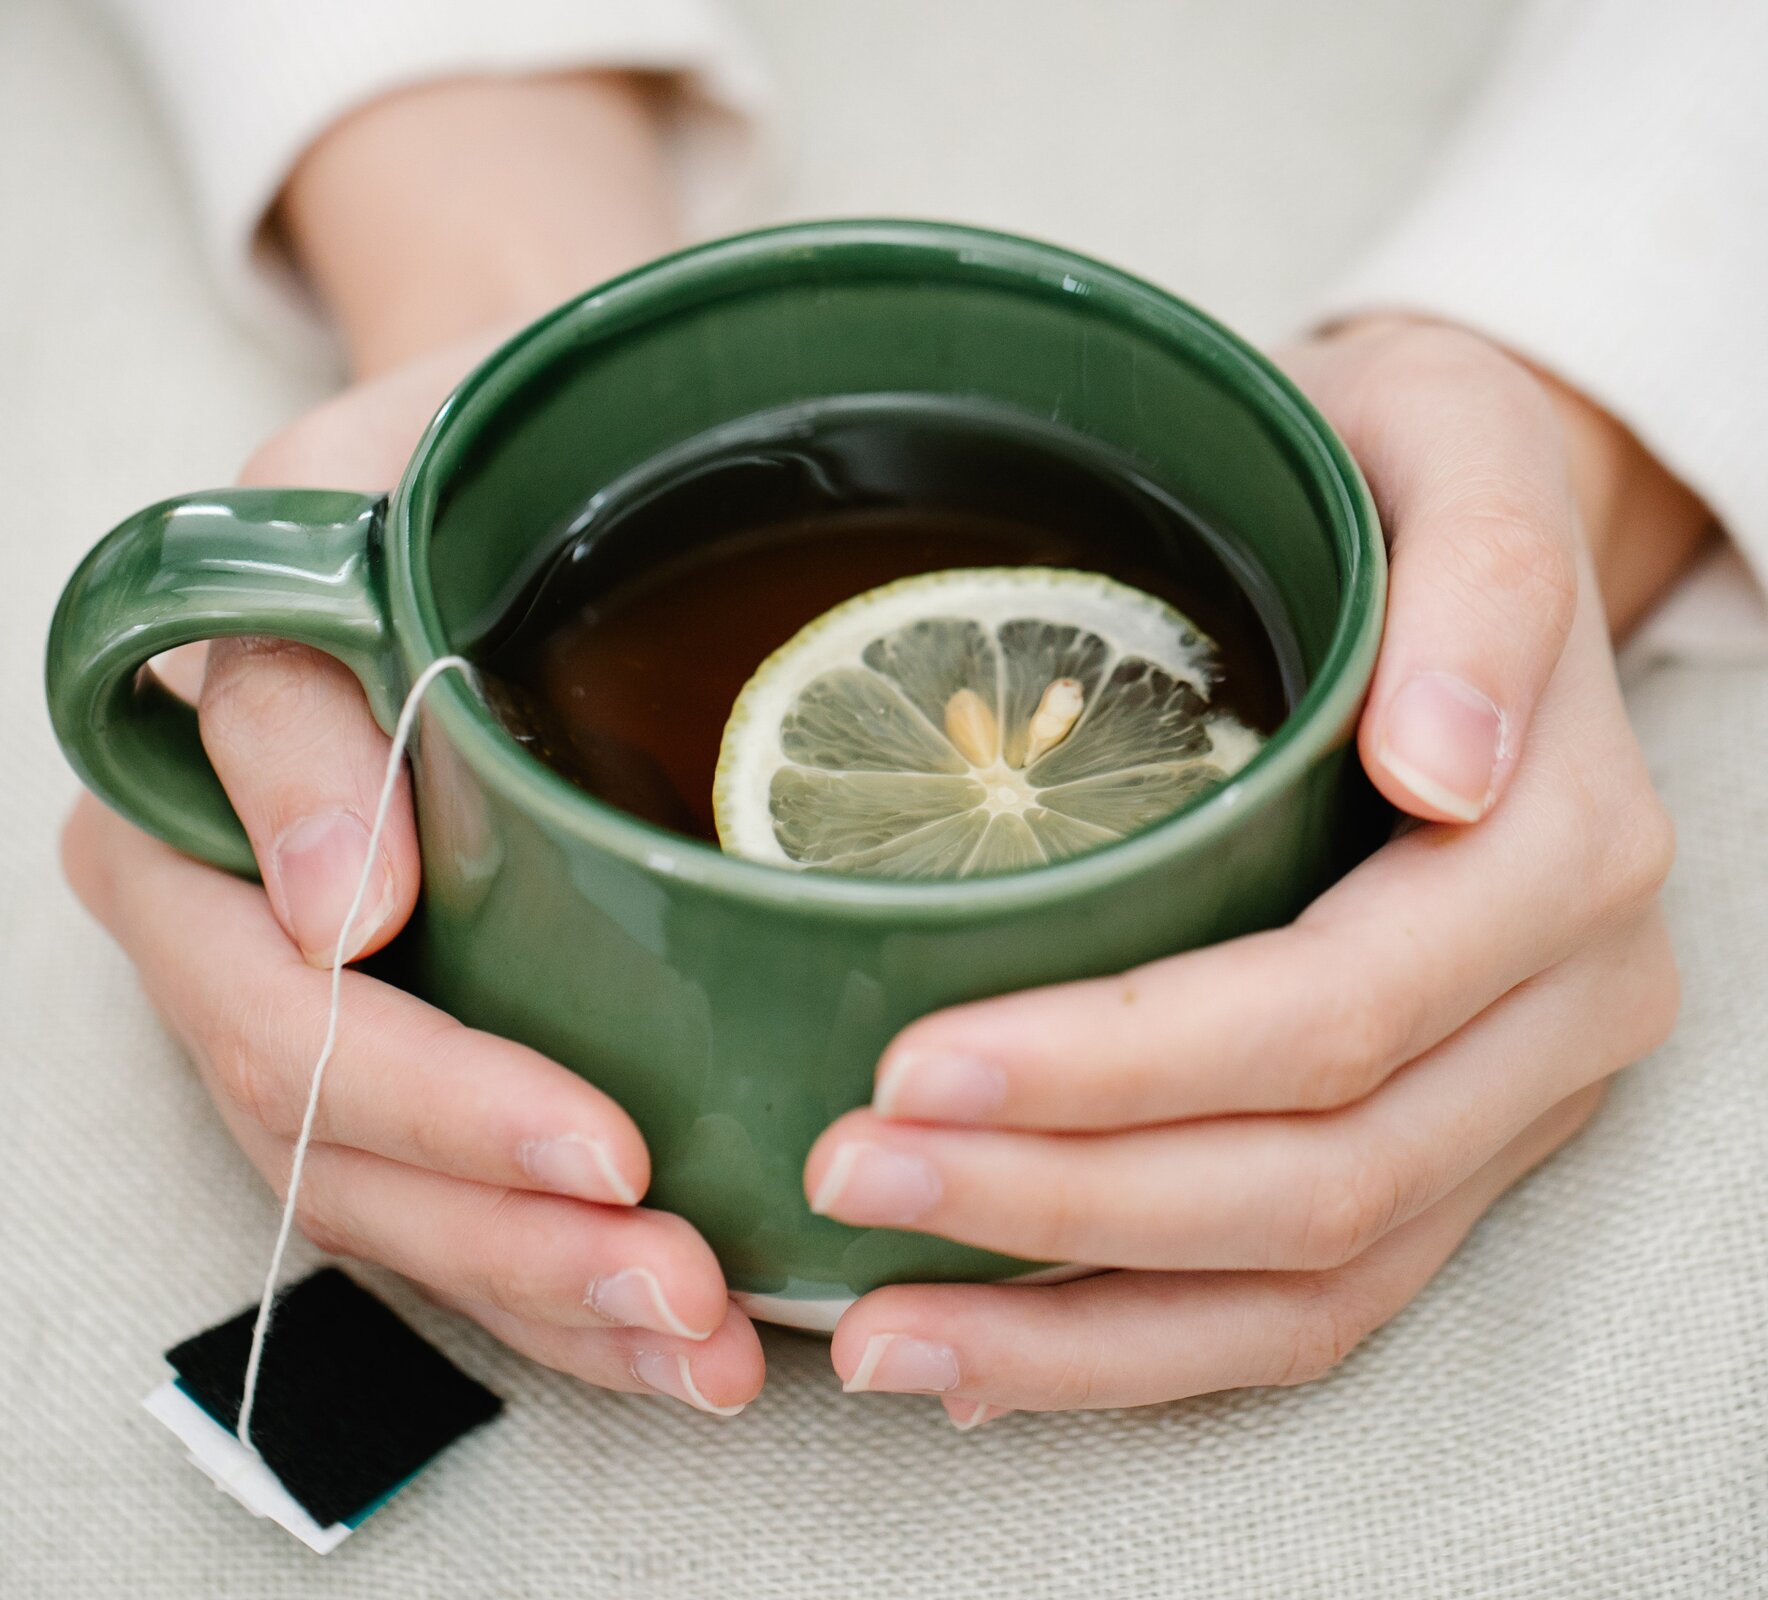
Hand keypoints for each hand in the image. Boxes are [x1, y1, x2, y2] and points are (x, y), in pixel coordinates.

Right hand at [61, 338, 763, 1416]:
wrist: (513, 460)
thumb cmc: (437, 461)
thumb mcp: (342, 504)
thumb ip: (293, 695)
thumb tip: (326, 910)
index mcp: (192, 825)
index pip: (278, 1015)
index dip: (433, 1106)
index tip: (599, 1150)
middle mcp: (247, 943)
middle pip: (343, 1149)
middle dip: (514, 1242)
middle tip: (680, 1290)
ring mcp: (337, 1011)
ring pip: (409, 1207)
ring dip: (556, 1297)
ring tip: (706, 1341)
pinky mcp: (437, 1042)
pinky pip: (472, 1199)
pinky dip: (571, 1279)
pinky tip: (681, 1327)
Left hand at [805, 320, 1702, 1425]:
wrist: (1463, 555)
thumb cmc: (1409, 489)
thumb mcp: (1448, 449)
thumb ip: (1482, 581)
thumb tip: (1452, 765)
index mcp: (1561, 849)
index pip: (1335, 1007)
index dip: (1128, 1063)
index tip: (917, 1061)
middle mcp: (1561, 1005)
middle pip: (1315, 1172)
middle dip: (1063, 1200)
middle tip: (849, 1174)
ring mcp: (1508, 1101)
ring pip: (1310, 1282)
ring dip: (1082, 1325)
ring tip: (881, 1330)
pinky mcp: (1448, 1153)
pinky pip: (1311, 1304)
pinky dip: (1142, 1348)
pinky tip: (985, 1356)